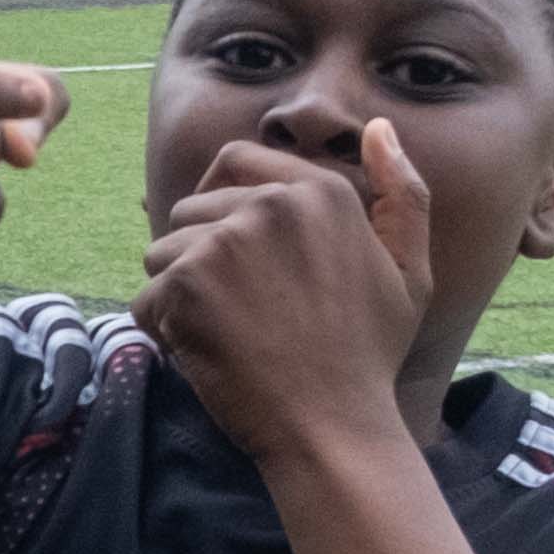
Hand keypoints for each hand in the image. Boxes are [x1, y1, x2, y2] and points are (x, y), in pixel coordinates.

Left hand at [135, 121, 432, 466]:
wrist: (333, 425)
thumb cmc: (367, 353)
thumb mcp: (408, 270)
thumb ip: (402, 193)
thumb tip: (380, 127)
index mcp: (320, 191)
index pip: (234, 160)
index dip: (220, 203)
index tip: (231, 251)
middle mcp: (270, 204)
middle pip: (189, 211)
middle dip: (198, 257)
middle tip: (239, 311)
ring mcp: (224, 242)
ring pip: (160, 253)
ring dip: (177, 294)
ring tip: (226, 334)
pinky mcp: (185, 284)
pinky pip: (145, 298)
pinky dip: (162, 331)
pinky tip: (206, 356)